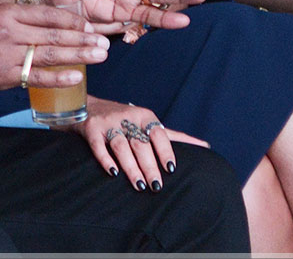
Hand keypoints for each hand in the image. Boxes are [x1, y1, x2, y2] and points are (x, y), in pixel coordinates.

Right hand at [0, 3, 109, 93]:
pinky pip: (36, 76)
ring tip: (100, 56)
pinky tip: (77, 76)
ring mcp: (7, 54)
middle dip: (84, 38)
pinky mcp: (2, 76)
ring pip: (51, 53)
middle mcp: (10, 30)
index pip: (50, 13)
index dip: (75, 19)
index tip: (92, 25)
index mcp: (9, 11)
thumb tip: (51, 26)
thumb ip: (19, 20)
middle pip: (56, 33)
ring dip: (80, 55)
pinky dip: (59, 77)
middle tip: (105, 42)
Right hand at [67, 95, 208, 190]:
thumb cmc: (125, 119)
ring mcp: (108, 123)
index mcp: (145, 116)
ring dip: (131, 167)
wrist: (88, 107)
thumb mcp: (147, 122)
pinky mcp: (91, 129)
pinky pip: (98, 146)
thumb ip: (172, 136)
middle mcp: (127, 117)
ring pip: (121, 146)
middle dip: (149, 165)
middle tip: (157, 186)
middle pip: (141, 143)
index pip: (158, 133)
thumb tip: (205, 146)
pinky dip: (105, 159)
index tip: (171, 169)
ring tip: (140, 186)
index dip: (165, 150)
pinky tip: (112, 173)